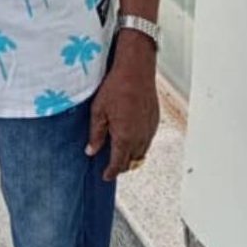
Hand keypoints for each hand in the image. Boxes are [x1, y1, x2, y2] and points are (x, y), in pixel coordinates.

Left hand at [85, 36, 159, 181]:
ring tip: (120, 149)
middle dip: (121, 165)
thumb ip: (95, 134)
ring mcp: (149, 130)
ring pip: (142, 152)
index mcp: (124, 138)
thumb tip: (91, 151)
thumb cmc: (116, 87)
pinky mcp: (155, 121)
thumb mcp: (98, 111)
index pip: (118, 164)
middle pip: (132, 161)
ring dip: (131, 155)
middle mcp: (140, 138)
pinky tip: (131, 134)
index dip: (111, 172)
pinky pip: (148, 140)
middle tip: (111, 163)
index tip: (106, 176)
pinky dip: (139, 143)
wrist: (136, 71)